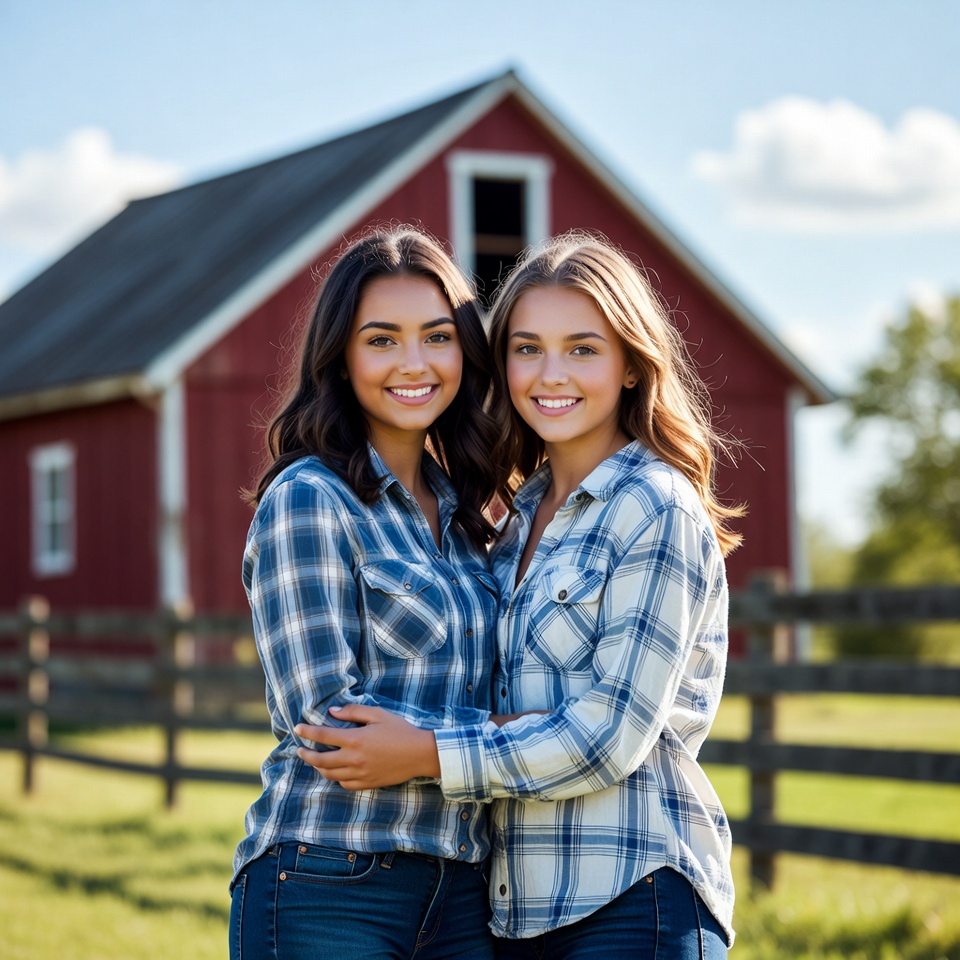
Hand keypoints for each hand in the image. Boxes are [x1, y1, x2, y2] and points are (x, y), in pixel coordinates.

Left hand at [295, 704, 440, 789]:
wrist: (419, 754)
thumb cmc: (400, 730)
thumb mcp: (377, 714)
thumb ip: (353, 712)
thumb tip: (332, 712)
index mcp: (355, 739)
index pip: (322, 736)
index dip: (307, 732)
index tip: (297, 729)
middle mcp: (353, 759)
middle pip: (320, 760)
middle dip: (306, 755)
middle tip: (299, 750)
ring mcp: (359, 774)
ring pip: (330, 774)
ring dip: (318, 767)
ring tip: (315, 760)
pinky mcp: (367, 783)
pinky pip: (344, 784)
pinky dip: (335, 778)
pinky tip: (336, 771)